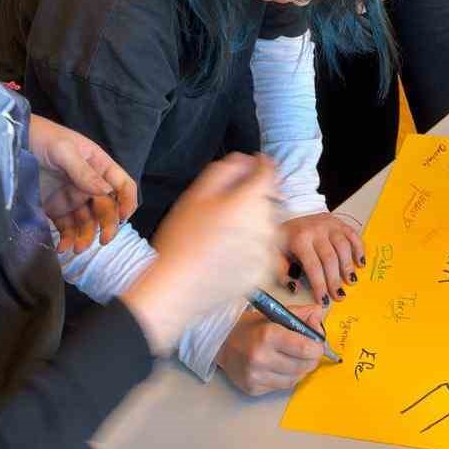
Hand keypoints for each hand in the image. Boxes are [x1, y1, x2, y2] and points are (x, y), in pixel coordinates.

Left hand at [28, 114, 137, 253]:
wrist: (14, 144)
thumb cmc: (45, 139)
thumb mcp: (64, 151)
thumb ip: (84, 172)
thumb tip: (106, 192)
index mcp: (99, 166)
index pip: (122, 185)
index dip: (127, 201)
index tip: (122, 218)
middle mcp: (90, 185)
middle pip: (107, 208)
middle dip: (108, 225)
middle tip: (103, 241)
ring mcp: (73, 198)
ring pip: (88, 222)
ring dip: (86, 236)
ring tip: (77, 249)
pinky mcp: (56, 209)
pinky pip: (66, 227)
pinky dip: (67, 239)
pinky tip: (62, 248)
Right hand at [121, 153, 280, 357]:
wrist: (175, 287)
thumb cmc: (182, 239)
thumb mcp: (197, 194)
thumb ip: (225, 170)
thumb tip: (246, 160)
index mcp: (251, 200)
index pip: (270, 172)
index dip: (263, 165)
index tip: (256, 164)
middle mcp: (266, 223)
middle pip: (273, 199)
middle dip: (259, 196)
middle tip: (234, 204)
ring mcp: (267, 251)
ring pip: (271, 226)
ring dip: (259, 222)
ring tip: (231, 231)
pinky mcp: (263, 273)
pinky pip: (266, 252)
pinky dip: (255, 248)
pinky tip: (232, 252)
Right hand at [217, 305, 325, 395]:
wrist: (222, 342)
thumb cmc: (252, 326)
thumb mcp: (276, 313)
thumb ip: (300, 313)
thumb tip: (320, 314)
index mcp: (268, 335)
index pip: (305, 348)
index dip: (317, 347)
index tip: (318, 343)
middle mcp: (261, 358)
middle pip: (302, 366)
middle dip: (312, 359)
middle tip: (311, 352)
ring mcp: (256, 376)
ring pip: (294, 379)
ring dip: (302, 370)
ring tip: (299, 359)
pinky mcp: (253, 389)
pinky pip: (281, 387)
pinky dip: (289, 378)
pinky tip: (285, 368)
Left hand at [281, 211, 364, 302]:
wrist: (294, 214)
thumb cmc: (286, 238)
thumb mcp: (276, 254)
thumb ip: (282, 272)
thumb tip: (295, 287)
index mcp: (300, 239)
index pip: (313, 266)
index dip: (319, 285)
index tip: (323, 300)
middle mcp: (316, 230)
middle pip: (330, 258)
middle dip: (335, 280)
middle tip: (339, 296)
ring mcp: (330, 224)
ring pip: (343, 246)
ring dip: (348, 266)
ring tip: (351, 281)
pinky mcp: (339, 222)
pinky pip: (353, 234)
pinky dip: (359, 248)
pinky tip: (360, 262)